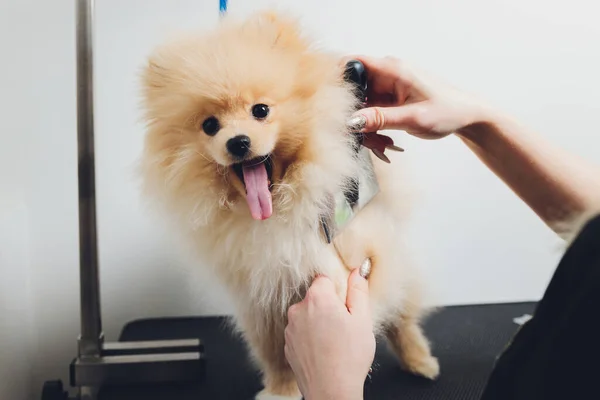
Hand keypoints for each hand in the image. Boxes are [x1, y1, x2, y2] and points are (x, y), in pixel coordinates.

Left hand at [285, 269, 374, 399]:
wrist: (330, 391)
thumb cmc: (349, 357)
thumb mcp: (362, 319)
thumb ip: (358, 291)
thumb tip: (357, 271)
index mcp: (317, 298)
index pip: (324, 278)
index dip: (337, 289)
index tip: (346, 304)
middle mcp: (298, 309)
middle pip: (315, 297)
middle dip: (328, 306)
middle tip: (344, 325)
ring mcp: (290, 328)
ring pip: (307, 315)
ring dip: (318, 322)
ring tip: (334, 341)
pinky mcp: (287, 345)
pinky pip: (300, 332)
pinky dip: (310, 337)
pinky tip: (324, 350)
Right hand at [348, 55, 489, 138]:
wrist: (467, 116)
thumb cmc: (449, 110)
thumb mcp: (413, 118)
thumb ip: (381, 119)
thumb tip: (352, 121)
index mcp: (393, 70)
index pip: (353, 63)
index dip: (338, 80)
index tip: (334, 105)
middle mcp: (386, 75)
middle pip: (352, 91)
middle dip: (353, 116)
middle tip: (365, 137)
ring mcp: (386, 88)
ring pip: (359, 107)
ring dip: (365, 128)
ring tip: (382, 143)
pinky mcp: (387, 100)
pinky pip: (369, 114)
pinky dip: (373, 129)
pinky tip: (385, 140)